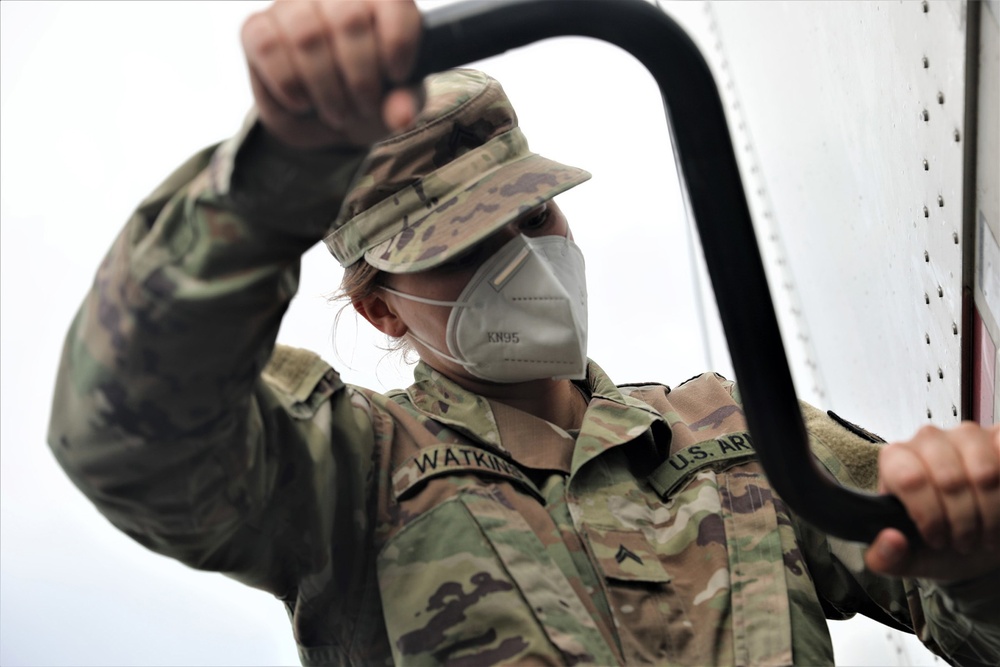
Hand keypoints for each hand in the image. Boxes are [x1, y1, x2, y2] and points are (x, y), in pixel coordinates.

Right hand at [240, 0, 421, 149]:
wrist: (329, 115)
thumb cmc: (369, 96)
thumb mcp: (395, 103)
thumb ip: (403, 103)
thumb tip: (401, 116)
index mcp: (380, 0)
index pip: (393, 4)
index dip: (397, 42)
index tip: (396, 75)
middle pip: (348, 19)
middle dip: (359, 76)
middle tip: (363, 106)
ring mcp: (292, 6)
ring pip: (307, 34)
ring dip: (325, 86)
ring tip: (337, 112)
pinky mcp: (256, 27)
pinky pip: (267, 46)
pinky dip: (288, 83)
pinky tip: (302, 102)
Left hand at [864, 422, 999, 581]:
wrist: (977, 542)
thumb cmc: (939, 543)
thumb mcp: (910, 559)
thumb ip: (886, 558)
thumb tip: (891, 539)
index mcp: (896, 460)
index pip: (910, 480)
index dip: (930, 517)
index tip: (937, 539)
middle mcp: (928, 440)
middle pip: (950, 480)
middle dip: (963, 522)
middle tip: (964, 541)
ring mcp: (966, 435)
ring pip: (985, 474)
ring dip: (991, 512)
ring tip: (984, 529)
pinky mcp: (997, 437)